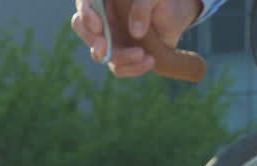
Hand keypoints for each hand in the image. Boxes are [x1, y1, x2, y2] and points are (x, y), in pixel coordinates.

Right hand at [71, 0, 203, 77]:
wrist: (175, 16)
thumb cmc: (161, 0)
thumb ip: (142, 8)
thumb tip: (135, 33)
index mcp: (103, 0)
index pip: (84, 3)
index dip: (86, 15)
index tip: (98, 27)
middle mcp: (100, 18)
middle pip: (82, 29)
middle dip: (92, 40)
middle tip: (103, 49)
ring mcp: (109, 38)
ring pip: (99, 53)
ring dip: (119, 57)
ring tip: (142, 54)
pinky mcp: (121, 54)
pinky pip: (118, 67)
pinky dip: (131, 68)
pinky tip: (150, 61)